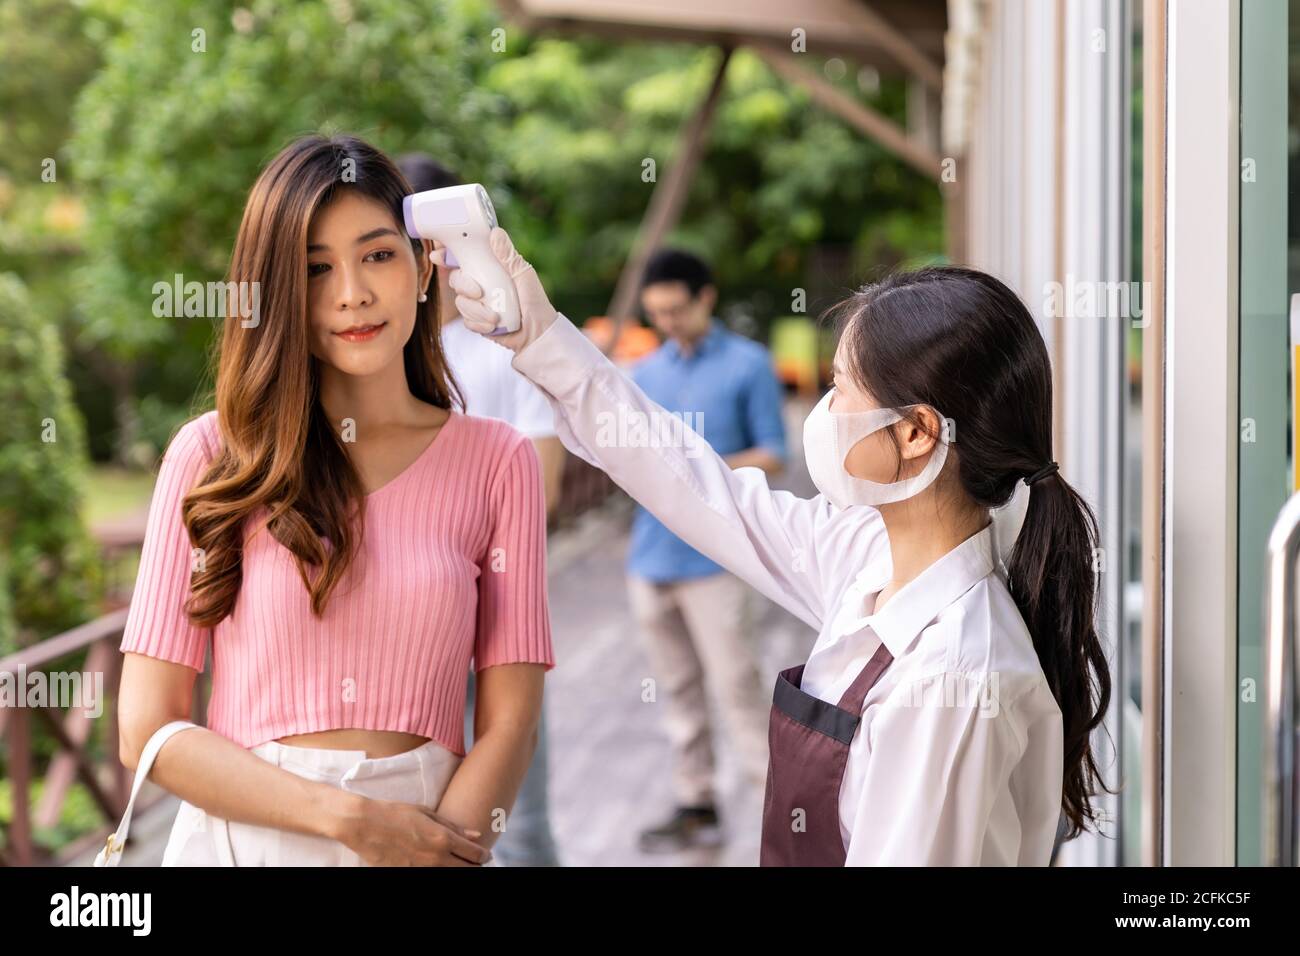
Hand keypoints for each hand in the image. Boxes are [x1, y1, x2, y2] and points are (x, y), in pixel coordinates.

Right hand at [335, 793, 492, 866]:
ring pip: (450, 875)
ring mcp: (421, 870)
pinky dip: (438, 871)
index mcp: (443, 839)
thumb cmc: (396, 813)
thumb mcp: (427, 814)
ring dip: (456, 869)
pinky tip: (436, 865)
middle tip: (474, 862)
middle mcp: (435, 858)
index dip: (483, 856)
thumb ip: (454, 826)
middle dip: (474, 866)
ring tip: (456, 862)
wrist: (365, 825)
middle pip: (467, 870)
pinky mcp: (407, 875)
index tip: (484, 855)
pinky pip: (430, 877)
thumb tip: (477, 835)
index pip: (475, 854)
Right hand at [430, 227, 558, 352]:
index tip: (438, 255)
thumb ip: (508, 255)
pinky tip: (493, 325)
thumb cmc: (534, 300)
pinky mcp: (477, 321)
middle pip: (455, 279)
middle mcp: (479, 283)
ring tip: (496, 316)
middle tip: (479, 292)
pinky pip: (467, 321)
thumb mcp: (523, 274)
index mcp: (488, 268)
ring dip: (476, 310)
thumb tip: (495, 232)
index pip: (463, 257)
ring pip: (460, 302)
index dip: (447, 255)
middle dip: (463, 285)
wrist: (538, 332)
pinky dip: (479, 323)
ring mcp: (476, 303)